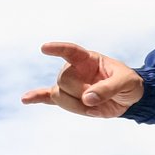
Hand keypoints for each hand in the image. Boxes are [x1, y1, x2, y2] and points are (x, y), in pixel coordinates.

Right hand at [21, 42, 144, 117]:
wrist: (128, 98)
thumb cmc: (128, 84)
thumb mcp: (126, 83)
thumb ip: (108, 89)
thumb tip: (87, 98)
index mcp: (88, 59)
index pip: (70, 51)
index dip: (58, 49)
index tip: (44, 48)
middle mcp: (74, 69)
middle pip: (63, 81)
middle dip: (81, 93)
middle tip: (100, 96)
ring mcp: (70, 84)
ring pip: (58, 95)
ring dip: (76, 106)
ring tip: (94, 106)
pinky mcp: (69, 98)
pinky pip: (49, 98)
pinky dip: (37, 98)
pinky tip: (26, 99)